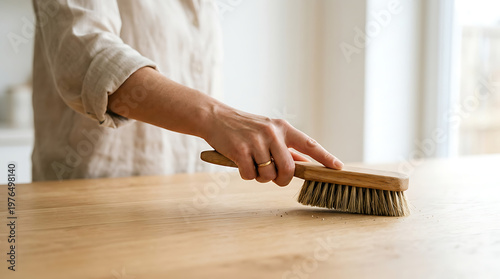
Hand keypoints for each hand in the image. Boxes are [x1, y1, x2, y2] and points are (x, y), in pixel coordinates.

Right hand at [203, 105, 343, 185]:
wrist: (215, 117)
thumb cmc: (244, 127)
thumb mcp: (268, 131)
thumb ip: (285, 147)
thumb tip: (303, 163)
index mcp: (282, 128)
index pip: (309, 144)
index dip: (325, 157)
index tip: (338, 167)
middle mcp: (272, 133)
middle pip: (288, 169)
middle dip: (282, 179)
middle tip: (274, 176)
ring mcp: (256, 142)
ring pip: (268, 175)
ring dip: (261, 177)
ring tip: (252, 163)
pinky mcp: (240, 151)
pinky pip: (250, 176)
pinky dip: (246, 175)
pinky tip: (240, 163)